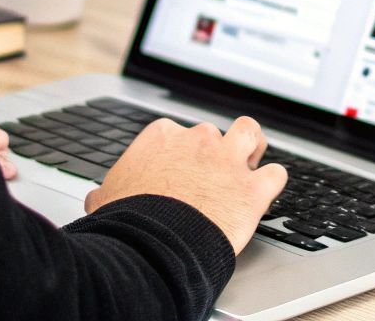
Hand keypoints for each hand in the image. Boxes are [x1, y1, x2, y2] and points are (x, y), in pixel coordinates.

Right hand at [85, 116, 288, 254]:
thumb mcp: (107, 198)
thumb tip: (98, 198)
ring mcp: (228, 161)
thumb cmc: (128, 219)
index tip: (179, 171)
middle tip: (209, 177)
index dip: (180, 154)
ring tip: (249, 160)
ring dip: (252, 146)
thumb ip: (108, 191)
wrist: (154, 241)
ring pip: (251, 134)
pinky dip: (272, 182)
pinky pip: (275, 174)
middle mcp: (198, 140)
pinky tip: (265, 191)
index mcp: (163, 136)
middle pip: (212, 135)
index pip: (177, 134)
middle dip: (213, 153)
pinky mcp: (253, 188)